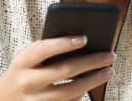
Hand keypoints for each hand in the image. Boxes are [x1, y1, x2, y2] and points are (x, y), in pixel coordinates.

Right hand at [0, 35, 114, 100]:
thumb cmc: (22, 73)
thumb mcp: (26, 59)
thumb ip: (46, 51)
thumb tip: (81, 42)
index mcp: (21, 63)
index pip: (43, 50)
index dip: (64, 43)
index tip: (85, 38)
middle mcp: (27, 82)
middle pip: (65, 70)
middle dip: (91, 61)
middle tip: (109, 55)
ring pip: (72, 91)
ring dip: (94, 80)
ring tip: (108, 71)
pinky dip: (83, 94)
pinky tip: (92, 84)